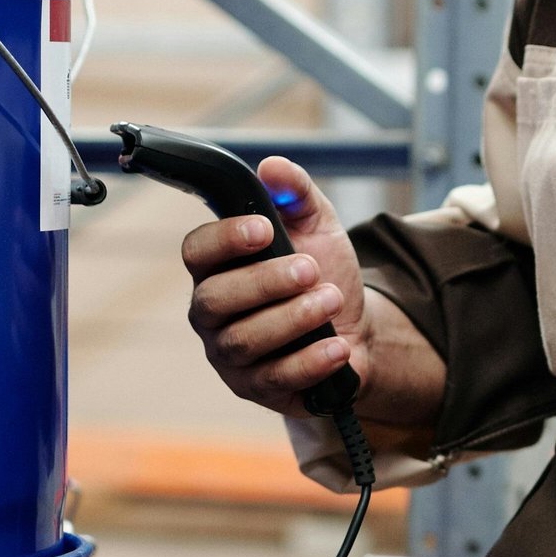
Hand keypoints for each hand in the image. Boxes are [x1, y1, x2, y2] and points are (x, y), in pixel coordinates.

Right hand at [180, 158, 441, 423]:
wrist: (359, 329)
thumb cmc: (323, 275)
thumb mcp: (319, 227)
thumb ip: (297, 194)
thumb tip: (273, 168)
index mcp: (217, 267)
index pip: (196, 251)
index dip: (224, 239)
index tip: (265, 230)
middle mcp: (213, 312)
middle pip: (216, 299)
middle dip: (266, 282)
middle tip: (311, 269)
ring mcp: (231, 355)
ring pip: (244, 340)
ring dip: (293, 318)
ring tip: (332, 299)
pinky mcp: (258, 388)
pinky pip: (275, 379)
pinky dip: (309, 361)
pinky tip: (337, 346)